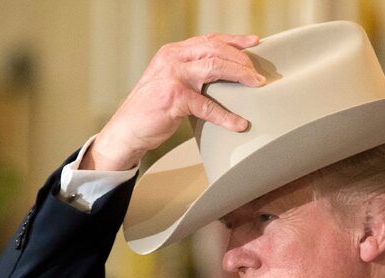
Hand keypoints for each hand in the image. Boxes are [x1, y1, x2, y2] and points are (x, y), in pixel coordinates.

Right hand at [81, 33, 264, 170]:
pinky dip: (226, 116)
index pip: (208, 39)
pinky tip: (238, 123)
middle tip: (258, 75)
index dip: (234, 40)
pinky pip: (207, 106)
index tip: (254, 43)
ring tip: (256, 86)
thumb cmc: (148, 110)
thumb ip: (188, 72)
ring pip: (215, 67)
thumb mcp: (166, 81)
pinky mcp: (174, 98)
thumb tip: (220, 75)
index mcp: (171, 52)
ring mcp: (172, 77)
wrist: (126, 130)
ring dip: (240, 76)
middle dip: (242, 60)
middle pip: (216, 50)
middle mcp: (172, 59)